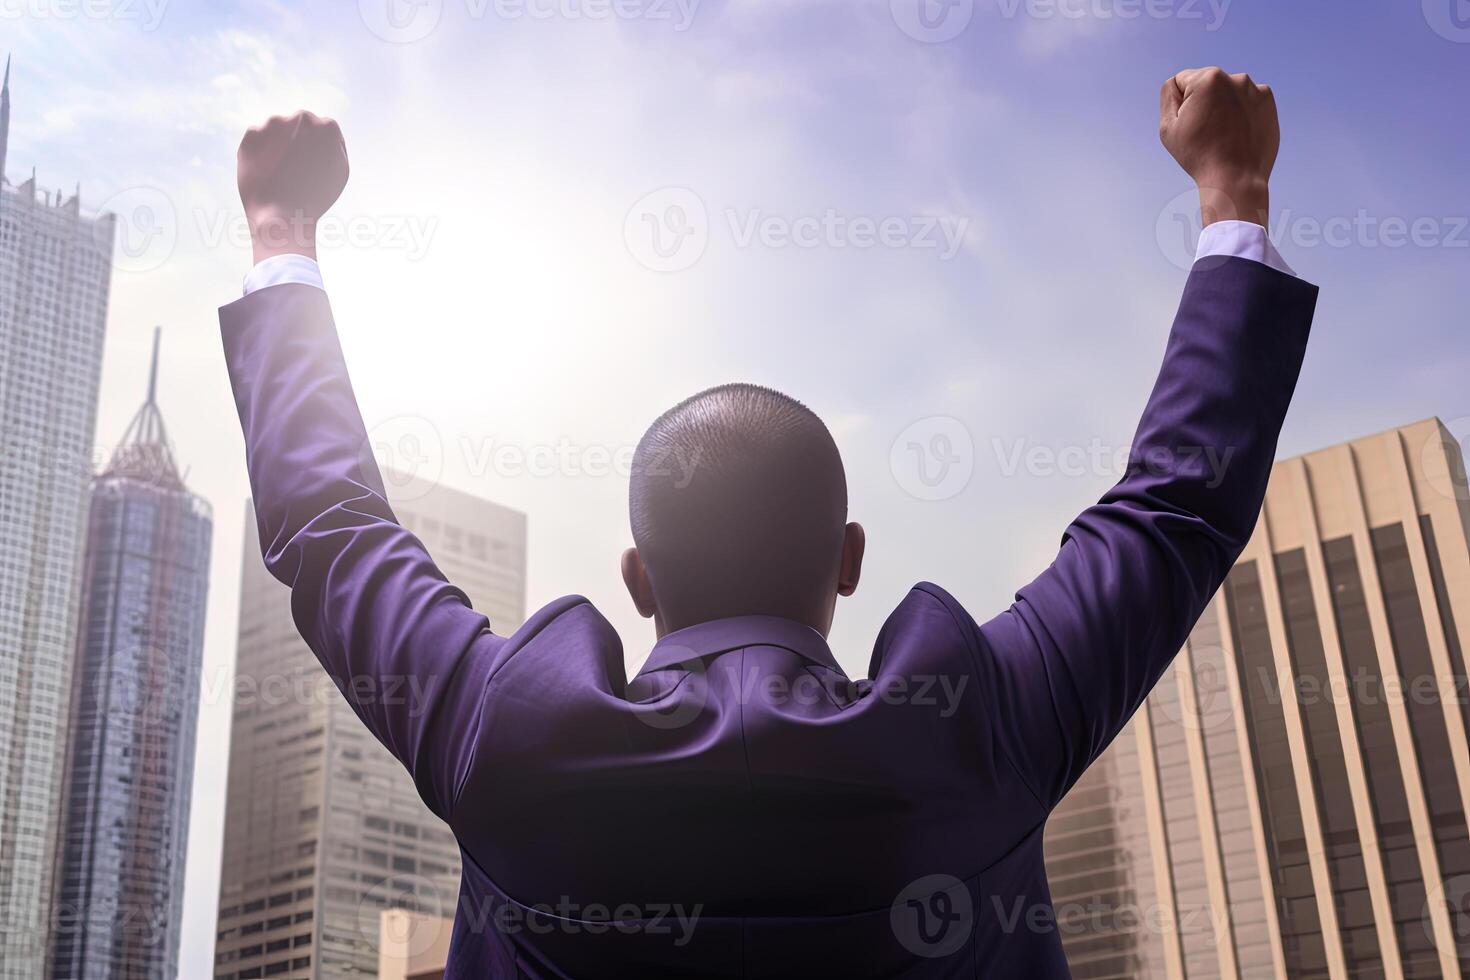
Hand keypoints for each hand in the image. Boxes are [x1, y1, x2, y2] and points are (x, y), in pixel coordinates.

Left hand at [238, 111, 348, 263]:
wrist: (281, 214)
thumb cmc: (315, 197)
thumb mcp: (339, 171)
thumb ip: (334, 145)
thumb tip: (323, 131)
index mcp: (328, 127)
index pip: (324, 130)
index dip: (319, 151)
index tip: (315, 168)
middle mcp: (301, 118)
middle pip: (300, 125)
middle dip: (298, 142)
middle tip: (296, 170)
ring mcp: (274, 124)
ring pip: (278, 131)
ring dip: (279, 146)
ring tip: (281, 174)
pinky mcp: (252, 134)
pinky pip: (259, 141)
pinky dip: (261, 154)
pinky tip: (267, 172)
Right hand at [1160, 68, 1278, 227]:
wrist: (1236, 179)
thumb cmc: (1199, 156)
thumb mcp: (1168, 127)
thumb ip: (1168, 95)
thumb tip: (1178, 84)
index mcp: (1208, 79)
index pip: (1181, 81)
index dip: (1180, 105)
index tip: (1190, 126)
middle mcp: (1235, 78)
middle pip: (1205, 84)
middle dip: (1202, 103)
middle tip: (1206, 133)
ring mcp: (1255, 89)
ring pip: (1226, 93)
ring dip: (1222, 107)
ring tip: (1223, 135)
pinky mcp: (1267, 102)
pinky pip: (1245, 101)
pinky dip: (1240, 113)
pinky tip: (1237, 133)